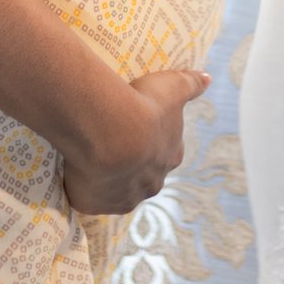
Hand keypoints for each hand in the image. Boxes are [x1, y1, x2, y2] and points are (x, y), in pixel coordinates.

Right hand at [56, 67, 211, 214]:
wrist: (111, 132)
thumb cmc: (144, 106)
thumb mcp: (173, 87)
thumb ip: (191, 84)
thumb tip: (208, 79)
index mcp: (170, 157)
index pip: (168, 153)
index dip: (155, 143)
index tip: (140, 130)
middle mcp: (151, 184)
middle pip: (143, 176)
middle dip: (133, 166)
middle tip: (113, 144)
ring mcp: (123, 198)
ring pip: (117, 191)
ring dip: (108, 180)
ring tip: (90, 158)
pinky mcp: (95, 204)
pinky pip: (89, 199)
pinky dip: (83, 188)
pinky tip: (75, 172)